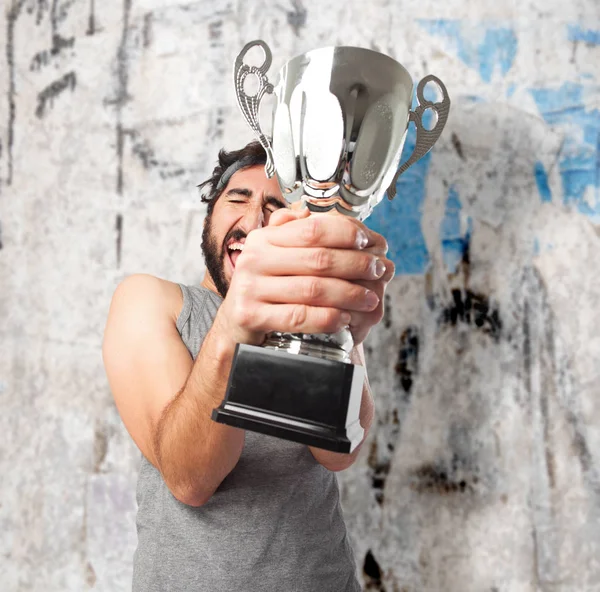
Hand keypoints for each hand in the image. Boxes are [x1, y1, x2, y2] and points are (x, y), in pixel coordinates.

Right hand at [217, 207, 391, 346]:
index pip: (313, 229)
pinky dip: (326, 318)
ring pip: (312, 289)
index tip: (369, 242)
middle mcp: (254, 258)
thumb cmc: (264, 287)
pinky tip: (343, 318)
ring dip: (349, 294)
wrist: (236, 322)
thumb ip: (289, 232)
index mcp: (264, 238)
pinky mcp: (250, 315)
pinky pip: (298, 316)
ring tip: (369, 298)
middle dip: (356, 265)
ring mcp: (250, 287)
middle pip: (318, 259)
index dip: (347, 233)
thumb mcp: (273, 253)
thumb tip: (310, 212)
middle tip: (379, 271)